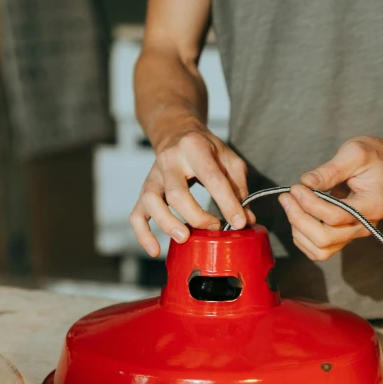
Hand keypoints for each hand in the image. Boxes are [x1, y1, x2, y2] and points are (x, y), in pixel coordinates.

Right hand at [130, 127, 255, 255]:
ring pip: (151, 202)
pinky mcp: (145, 190)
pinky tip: (156, 250)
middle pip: (176, 194)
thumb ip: (239, 187)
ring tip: (185, 237)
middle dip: (197, 216)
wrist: (177, 133)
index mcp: (194, 148)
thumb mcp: (228, 158)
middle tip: (214, 227)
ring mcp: (153, 176)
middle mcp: (169, 161)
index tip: (239, 223)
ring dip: (167, 224)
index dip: (227, 203)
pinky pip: (136, 215)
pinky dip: (143, 235)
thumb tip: (246, 219)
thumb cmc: (206, 148)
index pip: (211, 178)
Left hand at [279, 136, 382, 260]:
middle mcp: (365, 226)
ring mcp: (354, 234)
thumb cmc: (373, 156)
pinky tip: (297, 216)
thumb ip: (329, 170)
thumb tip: (305, 183)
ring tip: (290, 205)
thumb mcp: (353, 153)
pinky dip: (302, 237)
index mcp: (373, 205)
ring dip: (298, 230)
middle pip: (324, 239)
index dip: (309, 203)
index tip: (296, 187)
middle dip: (299, 218)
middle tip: (287, 197)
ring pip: (320, 249)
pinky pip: (319, 250)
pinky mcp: (344, 236)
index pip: (335, 216)